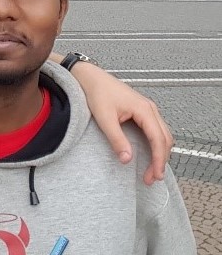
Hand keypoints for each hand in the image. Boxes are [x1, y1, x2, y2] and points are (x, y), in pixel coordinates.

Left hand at [68, 60, 172, 184]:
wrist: (90, 77)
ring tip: (152, 169)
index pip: (158, 139)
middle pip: (165, 139)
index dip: (159, 160)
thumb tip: (127, 158)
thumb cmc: (97, 92)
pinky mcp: (141, 110)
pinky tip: (149, 153)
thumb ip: (117, 139)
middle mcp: (150, 108)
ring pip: (163, 134)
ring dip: (160, 152)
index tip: (155, 175)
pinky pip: (155, 129)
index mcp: (144, 110)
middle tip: (153, 177)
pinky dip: (156, 144)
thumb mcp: (105, 118)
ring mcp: (147, 108)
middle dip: (161, 160)